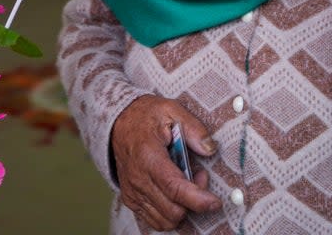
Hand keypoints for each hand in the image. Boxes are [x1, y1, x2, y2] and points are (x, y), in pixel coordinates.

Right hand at [111, 95, 221, 230]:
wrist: (117, 123)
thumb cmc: (145, 116)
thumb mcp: (171, 110)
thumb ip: (194, 128)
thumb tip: (210, 149)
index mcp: (149, 157)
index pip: (174, 188)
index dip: (198, 200)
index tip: (215, 202)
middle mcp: (138, 179)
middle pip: (172, 210)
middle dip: (194, 201)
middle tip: (200, 176)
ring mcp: (133, 192)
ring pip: (165, 220)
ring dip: (183, 208)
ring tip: (187, 183)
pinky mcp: (131, 199)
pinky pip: (154, 220)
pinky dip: (170, 212)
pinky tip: (175, 192)